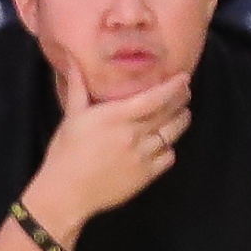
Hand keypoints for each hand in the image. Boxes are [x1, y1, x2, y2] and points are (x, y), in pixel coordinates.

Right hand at [23, 68, 190, 233]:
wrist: (65, 194)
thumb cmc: (65, 153)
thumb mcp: (72, 116)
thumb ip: (78, 85)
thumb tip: (71, 56)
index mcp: (116, 117)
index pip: (155, 98)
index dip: (174, 87)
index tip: (184, 78)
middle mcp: (133, 135)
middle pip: (169, 114)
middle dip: (182, 101)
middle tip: (185, 93)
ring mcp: (141, 156)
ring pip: (172, 134)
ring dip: (181, 122)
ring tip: (182, 115)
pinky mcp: (145, 176)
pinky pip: (168, 158)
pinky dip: (169, 149)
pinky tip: (165, 144)